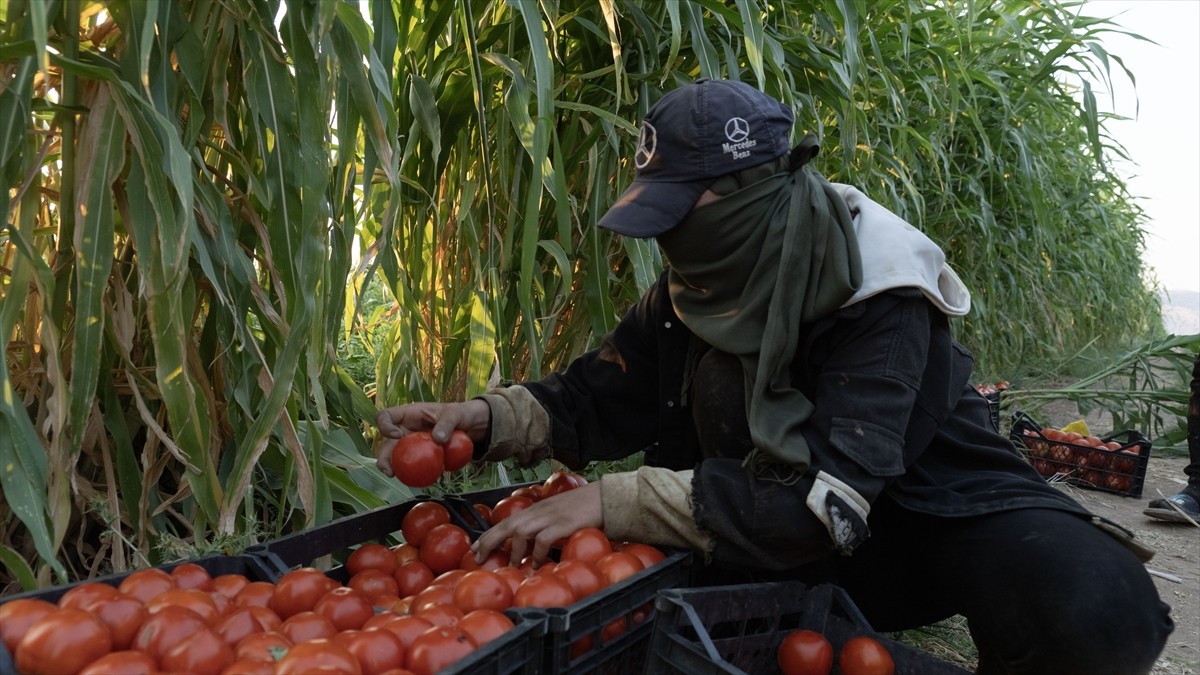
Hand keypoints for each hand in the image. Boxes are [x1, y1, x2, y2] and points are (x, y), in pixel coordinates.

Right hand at [374, 400, 489, 475]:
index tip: (396, 435)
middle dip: (383, 458)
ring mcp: (411, 445)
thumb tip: (438, 439)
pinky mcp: (420, 457)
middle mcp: (405, 430)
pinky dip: (414, 474)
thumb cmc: (459, 414)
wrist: (469, 426)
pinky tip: (419, 480)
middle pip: (386, 443)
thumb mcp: (456, 414)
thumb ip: (447, 423)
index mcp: (408, 414)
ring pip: (396, 458)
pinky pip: (413, 466)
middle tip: (389, 471)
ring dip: (394, 469)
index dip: (384, 425)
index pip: (386, 416)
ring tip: (397, 478)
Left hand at [471, 481, 603, 566]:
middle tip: (478, 557)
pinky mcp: (563, 524)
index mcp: (537, 509)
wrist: (606, 498)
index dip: (489, 534)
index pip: (507, 521)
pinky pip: (543, 540)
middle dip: (490, 541)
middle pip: (508, 525)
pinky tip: (536, 565)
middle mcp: (540, 511)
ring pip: (521, 532)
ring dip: (513, 551)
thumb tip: (532, 548)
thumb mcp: (559, 515)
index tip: (476, 548)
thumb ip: (545, 526)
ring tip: (510, 567)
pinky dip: (536, 554)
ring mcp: (551, 517)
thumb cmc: (585, 509)